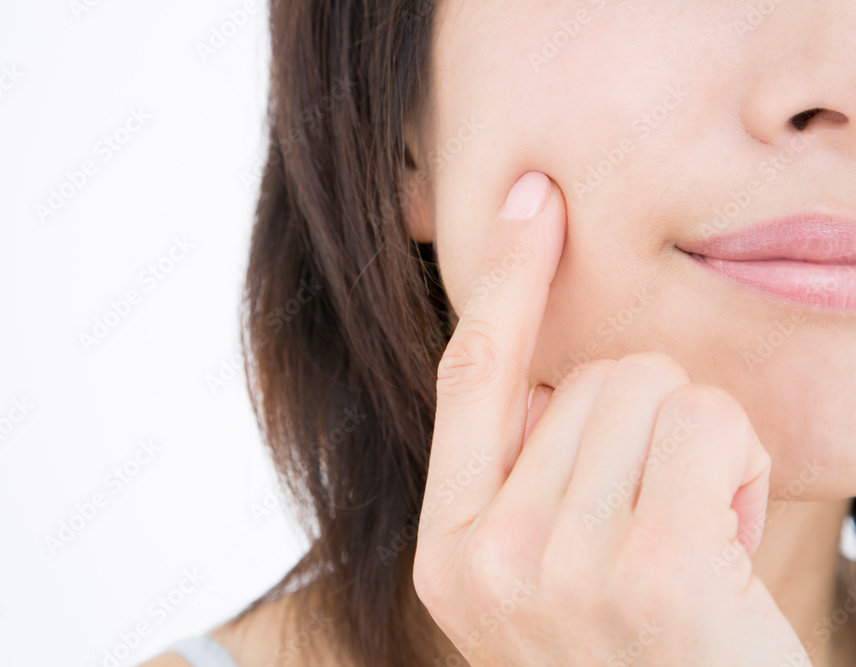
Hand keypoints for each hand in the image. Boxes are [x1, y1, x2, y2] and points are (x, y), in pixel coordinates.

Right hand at [412, 171, 809, 665]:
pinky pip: (702, 420)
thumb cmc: (641, 662)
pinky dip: (735, 466)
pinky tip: (726, 548)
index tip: (534, 200)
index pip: (474, 378)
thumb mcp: (553, 577)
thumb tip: (560, 370)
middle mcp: (485, 557)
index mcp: (451, 554)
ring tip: (695, 548)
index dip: (506, 280)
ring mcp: (558, 566)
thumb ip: (532, 474)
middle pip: (592, 375)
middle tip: (666, 531)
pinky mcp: (648, 568)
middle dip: (652, 431)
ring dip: (698, 453)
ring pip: (651, 388)